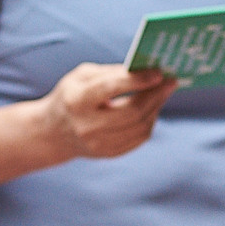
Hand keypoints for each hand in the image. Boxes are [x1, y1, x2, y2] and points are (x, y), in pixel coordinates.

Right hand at [37, 62, 176, 160]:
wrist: (53, 132)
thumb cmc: (71, 96)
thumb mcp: (81, 76)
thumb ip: (111, 72)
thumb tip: (145, 71)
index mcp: (76, 101)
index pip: (110, 89)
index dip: (137, 80)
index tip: (158, 72)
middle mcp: (87, 126)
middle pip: (132, 112)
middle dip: (155, 95)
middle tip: (170, 81)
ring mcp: (98, 144)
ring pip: (140, 127)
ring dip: (156, 107)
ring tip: (163, 92)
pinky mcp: (109, 154)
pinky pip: (139, 138)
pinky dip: (150, 121)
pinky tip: (152, 108)